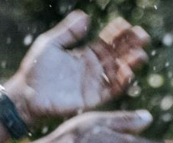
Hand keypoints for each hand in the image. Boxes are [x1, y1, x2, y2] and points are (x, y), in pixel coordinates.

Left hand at [7, 11, 149, 123]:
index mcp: (85, 54)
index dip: (117, 33)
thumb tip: (85, 16)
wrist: (29, 94)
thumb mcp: (51, 44)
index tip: (127, 24)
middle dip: (131, 46)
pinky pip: (113, 90)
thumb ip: (68, 32)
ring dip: (131, 63)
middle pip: (117, 55)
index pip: (106, 42)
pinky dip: (122, 82)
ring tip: (140, 55)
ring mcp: (96, 83)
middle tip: (143, 36)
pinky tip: (128, 72)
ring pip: (119, 72)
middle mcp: (94, 68)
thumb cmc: (37, 68)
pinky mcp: (95, 98)